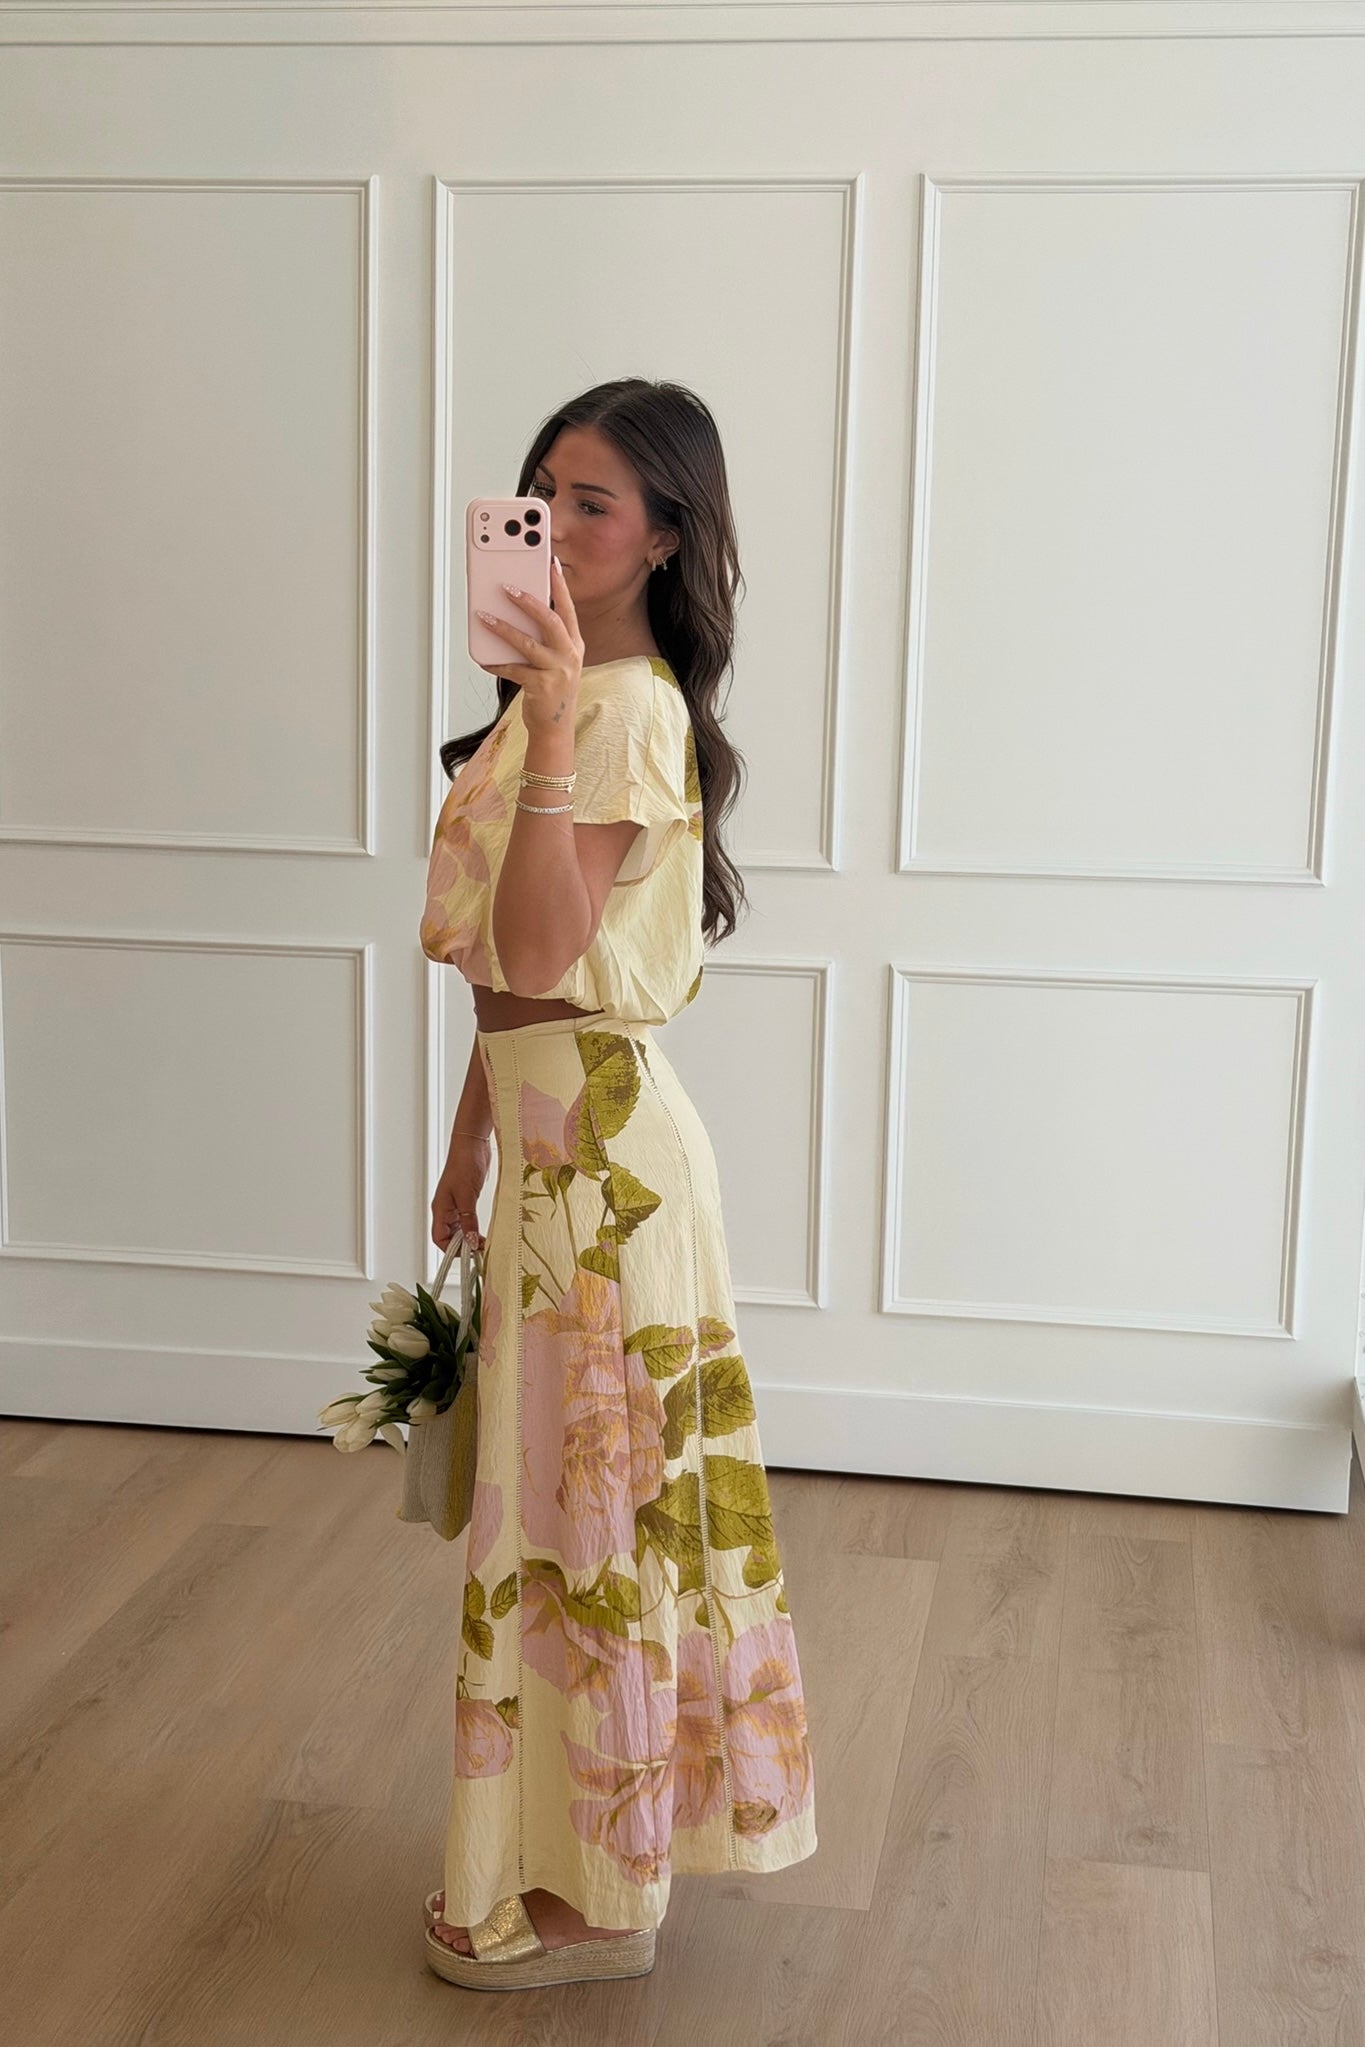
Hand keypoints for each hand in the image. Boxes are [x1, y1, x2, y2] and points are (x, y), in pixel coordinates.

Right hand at [432, 1145, 489, 1252]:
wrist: (472, 1144)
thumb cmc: (464, 1163)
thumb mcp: (467, 1195)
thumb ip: (468, 1219)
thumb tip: (470, 1240)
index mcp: (440, 1208)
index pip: (439, 1238)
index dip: (452, 1249)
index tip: (469, 1253)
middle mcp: (446, 1209)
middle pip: (449, 1236)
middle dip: (463, 1245)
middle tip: (481, 1249)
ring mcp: (456, 1205)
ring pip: (459, 1229)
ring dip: (470, 1237)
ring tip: (485, 1242)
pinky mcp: (466, 1200)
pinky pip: (467, 1220)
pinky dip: (475, 1227)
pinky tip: (484, 1230)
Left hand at [474, 556, 583, 741]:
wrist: (555, 727)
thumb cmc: (551, 689)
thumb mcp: (555, 660)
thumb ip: (543, 638)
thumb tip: (513, 612)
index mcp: (574, 644)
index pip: (567, 608)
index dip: (559, 585)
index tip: (550, 563)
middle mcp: (570, 655)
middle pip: (549, 620)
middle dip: (527, 601)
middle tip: (507, 587)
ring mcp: (558, 672)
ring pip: (528, 643)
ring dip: (503, 628)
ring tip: (483, 616)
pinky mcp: (542, 687)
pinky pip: (513, 669)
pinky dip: (496, 663)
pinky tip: (483, 659)